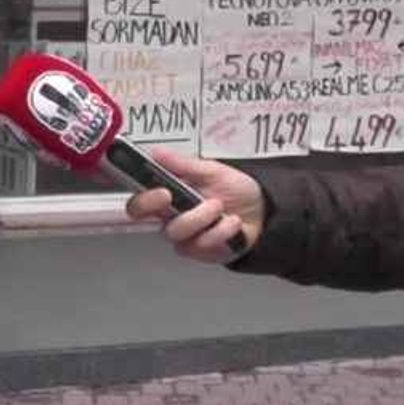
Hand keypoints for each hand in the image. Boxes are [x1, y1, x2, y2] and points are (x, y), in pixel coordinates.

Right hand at [125, 149, 265, 263]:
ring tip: (219, 207)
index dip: (142, 199)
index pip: (139, 202)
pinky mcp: (199, 251)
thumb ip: (183, 164)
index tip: (161, 191)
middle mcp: (170, 217)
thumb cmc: (237, 192)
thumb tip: (157, 152)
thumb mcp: (212, 171)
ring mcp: (183, 236)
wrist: (264, 214)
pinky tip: (232, 223)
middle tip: (183, 200)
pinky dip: (220, 231)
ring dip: (201, 217)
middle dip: (159, 205)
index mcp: (168, 196)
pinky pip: (200, 244)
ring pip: (175, 231)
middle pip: (146, 221)